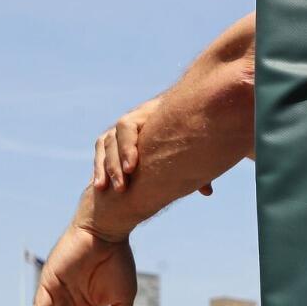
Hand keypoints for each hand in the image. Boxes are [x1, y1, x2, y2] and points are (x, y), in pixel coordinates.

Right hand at [93, 98, 212, 195]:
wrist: (172, 126)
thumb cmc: (182, 146)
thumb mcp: (187, 156)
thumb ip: (195, 170)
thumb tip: (207, 191)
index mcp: (151, 114)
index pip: (129, 125)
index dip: (128, 146)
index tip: (132, 168)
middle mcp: (133, 118)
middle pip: (117, 133)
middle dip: (118, 160)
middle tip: (123, 183)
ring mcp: (120, 129)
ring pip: (107, 144)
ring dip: (108, 168)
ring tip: (112, 188)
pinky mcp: (109, 141)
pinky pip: (100, 153)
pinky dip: (99, 169)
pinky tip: (99, 186)